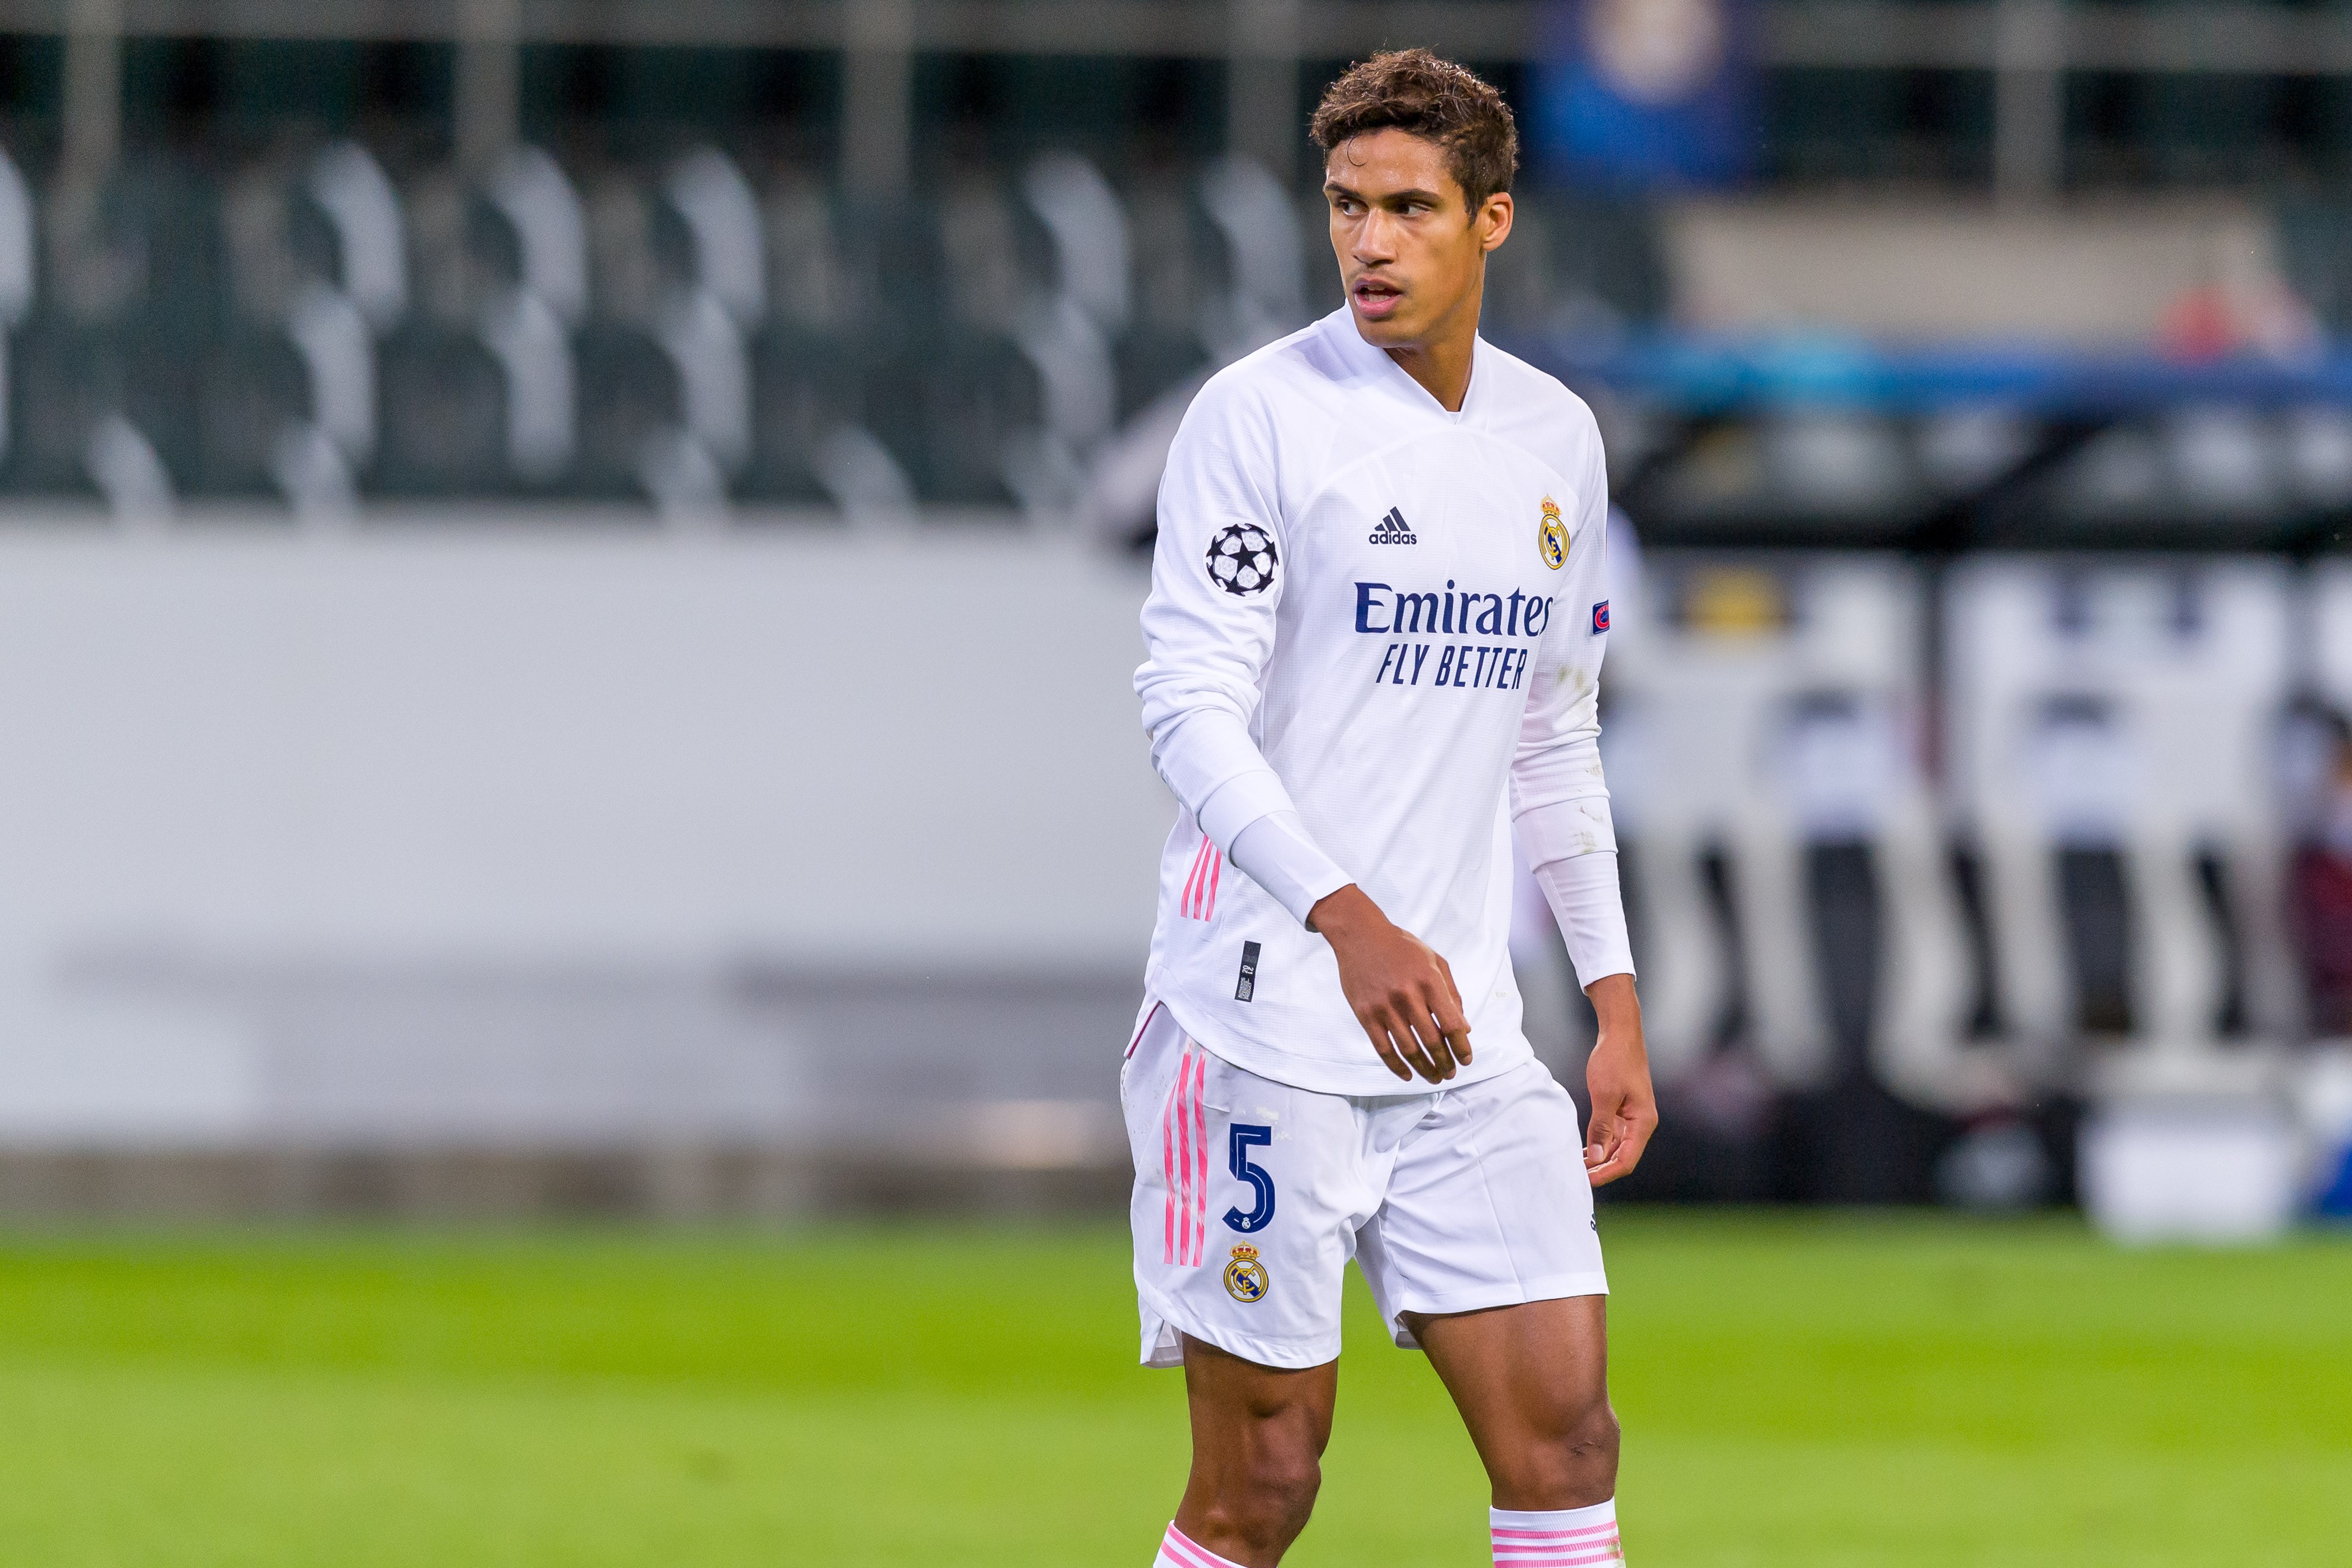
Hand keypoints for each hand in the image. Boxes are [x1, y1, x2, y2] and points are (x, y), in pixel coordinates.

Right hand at [1307, 884, 1471, 1083]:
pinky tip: (1407, 1075)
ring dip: (1424, 1068)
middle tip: (1450, 1073)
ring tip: (1433, 1077)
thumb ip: (1451, 993)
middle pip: (1432, 1041)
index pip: (1451, 1024)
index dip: (1462, 1047)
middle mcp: (1407, 995)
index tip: (1466, 1060)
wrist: (1361, 935)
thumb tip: (1464, 1028)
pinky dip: (1396, 1066)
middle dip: (1445, 1063)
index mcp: (1429, 981)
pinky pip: (1383, 1048)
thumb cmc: (1402, 947)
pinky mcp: (1365, 1014)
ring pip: (1408, 1049)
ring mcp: (1384, 1006)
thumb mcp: (1435, 961)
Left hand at [1582, 973, 1656, 1185]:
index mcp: (1642, 1122)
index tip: (1585, 1181)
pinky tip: (1583, 1150)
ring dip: (1599, 1158)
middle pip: (1623, 1157)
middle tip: (1575, 1177)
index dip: (1606, 1174)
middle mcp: (1641, 1123)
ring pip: (1617, 1147)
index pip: (1626, 1160)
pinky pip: (1613, 1135)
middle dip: (1601, 1170)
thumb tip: (1597, 1158)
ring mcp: (1633, 1117)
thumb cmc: (1614, 1061)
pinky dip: (1599, 1144)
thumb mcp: (1604, 1095)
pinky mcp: (1624, 1109)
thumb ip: (1601, 1128)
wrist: (1620, 1033)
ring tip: (1576, 1167)